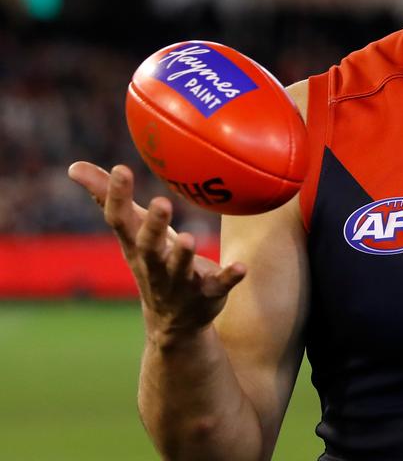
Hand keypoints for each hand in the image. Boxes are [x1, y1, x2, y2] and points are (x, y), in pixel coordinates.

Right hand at [67, 162, 245, 344]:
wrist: (172, 323)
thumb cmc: (150, 260)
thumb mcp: (130, 232)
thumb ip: (106, 197)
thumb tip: (73, 166)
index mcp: (135, 247)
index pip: (120, 221)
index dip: (117, 197)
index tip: (122, 169)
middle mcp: (154, 266)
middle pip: (149, 246)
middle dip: (153, 226)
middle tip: (161, 203)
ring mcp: (180, 283)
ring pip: (179, 269)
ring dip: (183, 255)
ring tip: (188, 238)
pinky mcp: (207, 295)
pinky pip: (219, 286)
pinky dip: (229, 277)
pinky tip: (242, 267)